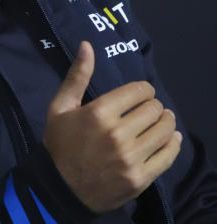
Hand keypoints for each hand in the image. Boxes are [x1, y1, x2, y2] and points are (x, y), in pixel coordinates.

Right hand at [43, 41, 182, 212]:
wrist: (60, 187)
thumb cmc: (60, 143)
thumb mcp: (60, 107)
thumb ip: (77, 76)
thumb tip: (87, 45)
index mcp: (98, 113)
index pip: (139, 91)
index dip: (143, 90)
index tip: (139, 94)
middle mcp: (118, 134)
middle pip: (154, 110)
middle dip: (153, 106)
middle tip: (147, 110)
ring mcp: (131, 158)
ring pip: (165, 131)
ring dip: (166, 122)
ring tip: (160, 122)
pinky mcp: (141, 177)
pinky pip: (168, 155)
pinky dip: (173, 144)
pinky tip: (169, 139)